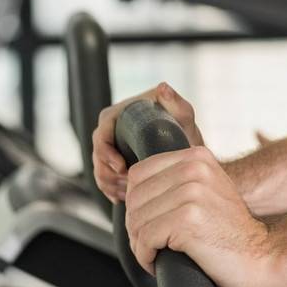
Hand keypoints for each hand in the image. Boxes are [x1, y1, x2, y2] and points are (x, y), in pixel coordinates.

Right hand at [92, 83, 204, 201]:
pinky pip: (104, 180)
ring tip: (129, 194)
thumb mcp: (183, 114)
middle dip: (108, 174)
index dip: (106, 153)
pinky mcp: (114, 165)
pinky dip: (111, 191)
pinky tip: (123, 198)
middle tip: (127, 186)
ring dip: (110, 185)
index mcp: (120, 114)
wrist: (189, 152)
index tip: (121, 168)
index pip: (101, 133)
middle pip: (97, 155)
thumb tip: (162, 88)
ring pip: (99, 170)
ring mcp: (111, 148)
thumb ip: (175, 101)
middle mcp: (111, 130)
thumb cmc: (185, 128)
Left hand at [124, 145, 275, 286]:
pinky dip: (145, 257)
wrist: (260, 257)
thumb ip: (176, 181)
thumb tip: (129, 189)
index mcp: (197, 157)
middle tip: (150, 245)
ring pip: (136, 220)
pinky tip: (158, 263)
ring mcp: (191, 192)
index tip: (148, 223)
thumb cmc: (229, 232)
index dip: (135, 204)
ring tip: (156, 254)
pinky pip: (145, 239)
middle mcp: (194, 168)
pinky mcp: (187, 219)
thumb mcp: (206, 192)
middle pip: (134, 197)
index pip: (138, 173)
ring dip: (139, 245)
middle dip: (135, 227)